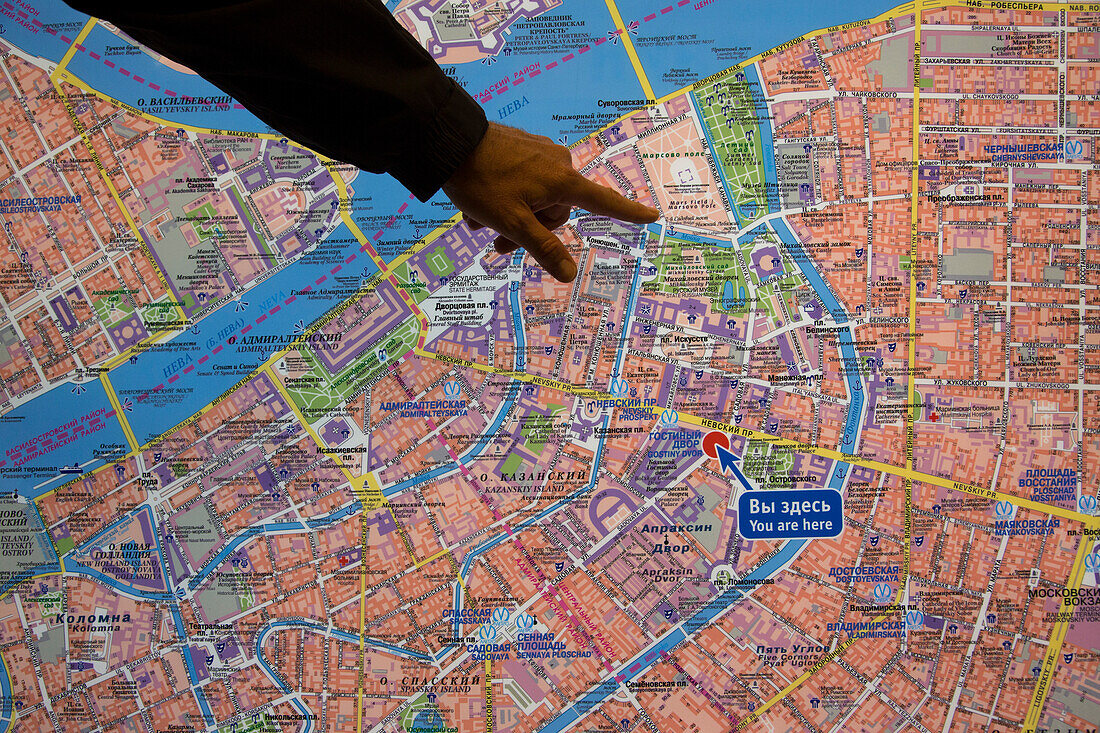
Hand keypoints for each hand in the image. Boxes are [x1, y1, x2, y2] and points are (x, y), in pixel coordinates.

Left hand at [442, 122, 658, 281]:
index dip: (628, 213)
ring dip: (512, 215)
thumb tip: (570, 275)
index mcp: (562, 181)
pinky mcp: (522, 146)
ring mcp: (539, 153)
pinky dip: (505, 197)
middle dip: (529, 229)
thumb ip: (543, 249)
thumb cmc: (482, 183)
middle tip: (497, 243)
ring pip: (535, 198)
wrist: (449, 141)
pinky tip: (477, 204)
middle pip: (555, 210)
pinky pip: (523, 181)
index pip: (603, 202)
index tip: (652, 216)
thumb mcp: (512, 223)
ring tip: (478, 222)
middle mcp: (558, 163)